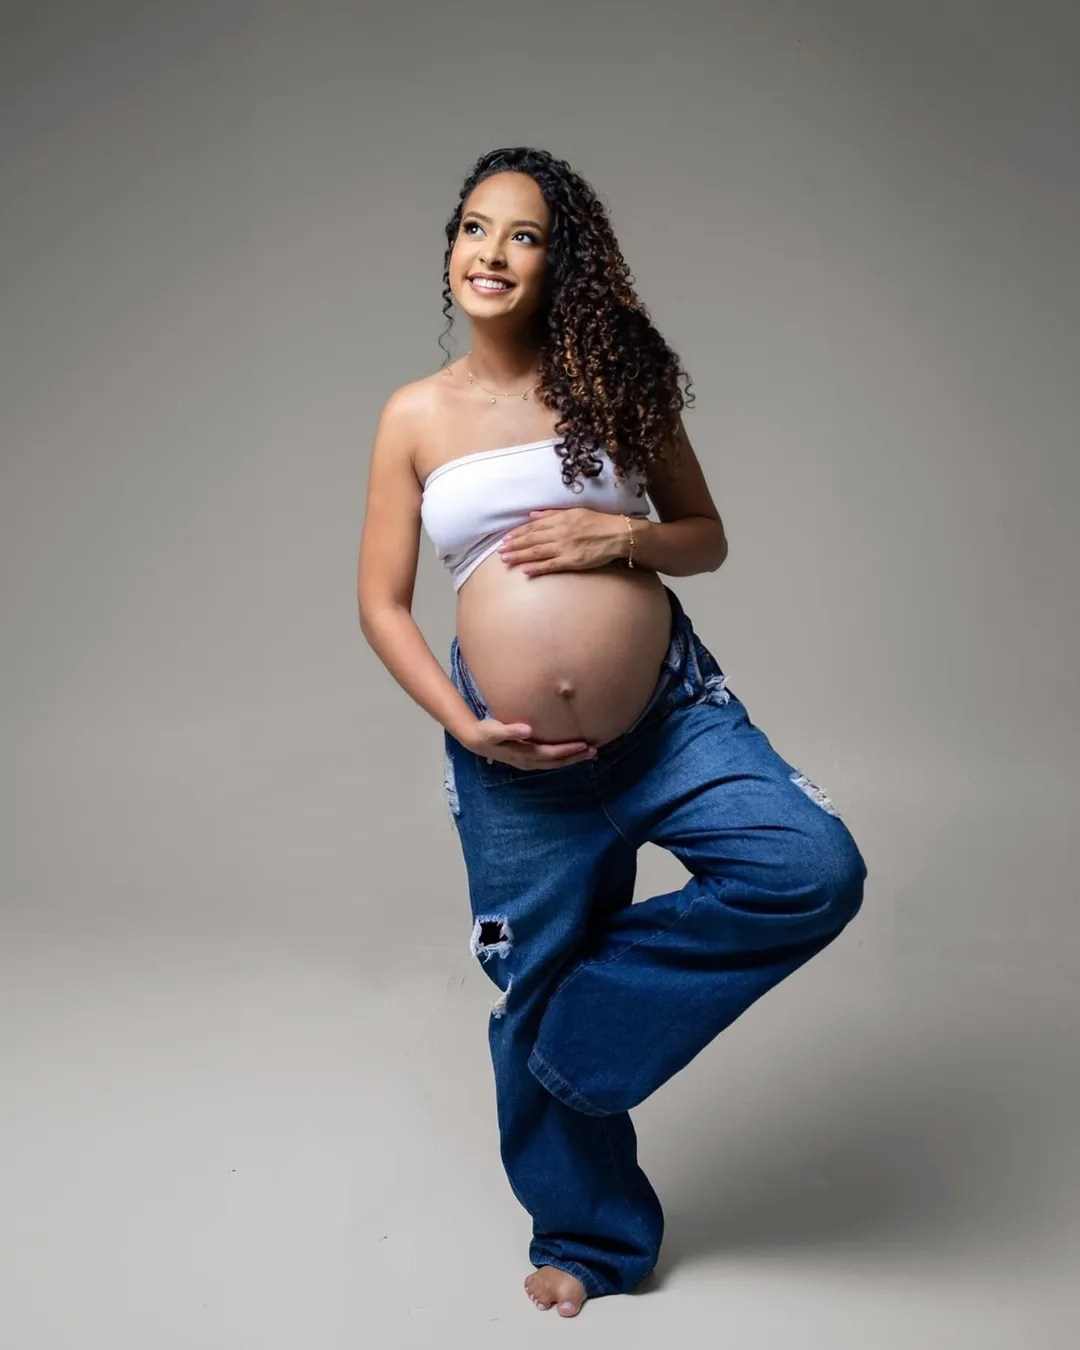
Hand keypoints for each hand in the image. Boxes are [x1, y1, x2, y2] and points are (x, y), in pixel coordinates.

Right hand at [462, 717, 597, 770]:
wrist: (475, 740)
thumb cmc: (486, 732)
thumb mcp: (494, 730)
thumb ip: (510, 730)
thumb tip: (528, 730)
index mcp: (524, 754)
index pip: (551, 754)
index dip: (568, 751)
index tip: (584, 745)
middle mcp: (529, 761)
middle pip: (557, 762)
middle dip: (575, 757)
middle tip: (594, 750)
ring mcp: (528, 762)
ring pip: (554, 763)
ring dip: (571, 759)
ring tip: (588, 753)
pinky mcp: (527, 759)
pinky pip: (549, 761)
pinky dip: (562, 758)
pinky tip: (571, 753)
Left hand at [497, 507, 627, 576]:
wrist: (617, 534)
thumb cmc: (598, 522)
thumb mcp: (575, 511)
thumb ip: (553, 513)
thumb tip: (533, 515)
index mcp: (560, 520)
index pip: (533, 527)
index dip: (518, 533)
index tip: (505, 538)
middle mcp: (559, 533)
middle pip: (531, 540)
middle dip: (514, 545)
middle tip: (500, 551)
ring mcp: (564, 548)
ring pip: (537, 552)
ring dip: (519, 556)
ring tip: (505, 560)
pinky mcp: (571, 561)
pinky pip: (551, 565)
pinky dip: (537, 568)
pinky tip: (525, 570)